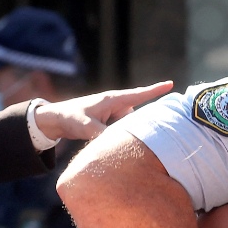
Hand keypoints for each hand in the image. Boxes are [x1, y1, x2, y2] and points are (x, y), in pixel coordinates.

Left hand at [34, 81, 173, 141]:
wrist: (56, 119)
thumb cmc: (71, 118)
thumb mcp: (86, 126)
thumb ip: (103, 134)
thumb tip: (118, 143)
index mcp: (113, 100)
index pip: (139, 94)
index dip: (156, 90)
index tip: (171, 84)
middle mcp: (116, 105)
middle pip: (137, 115)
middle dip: (141, 124)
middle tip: (136, 131)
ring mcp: (113, 114)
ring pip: (129, 125)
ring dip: (127, 133)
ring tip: (115, 138)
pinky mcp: (109, 122)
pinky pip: (121, 130)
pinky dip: (120, 136)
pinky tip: (113, 143)